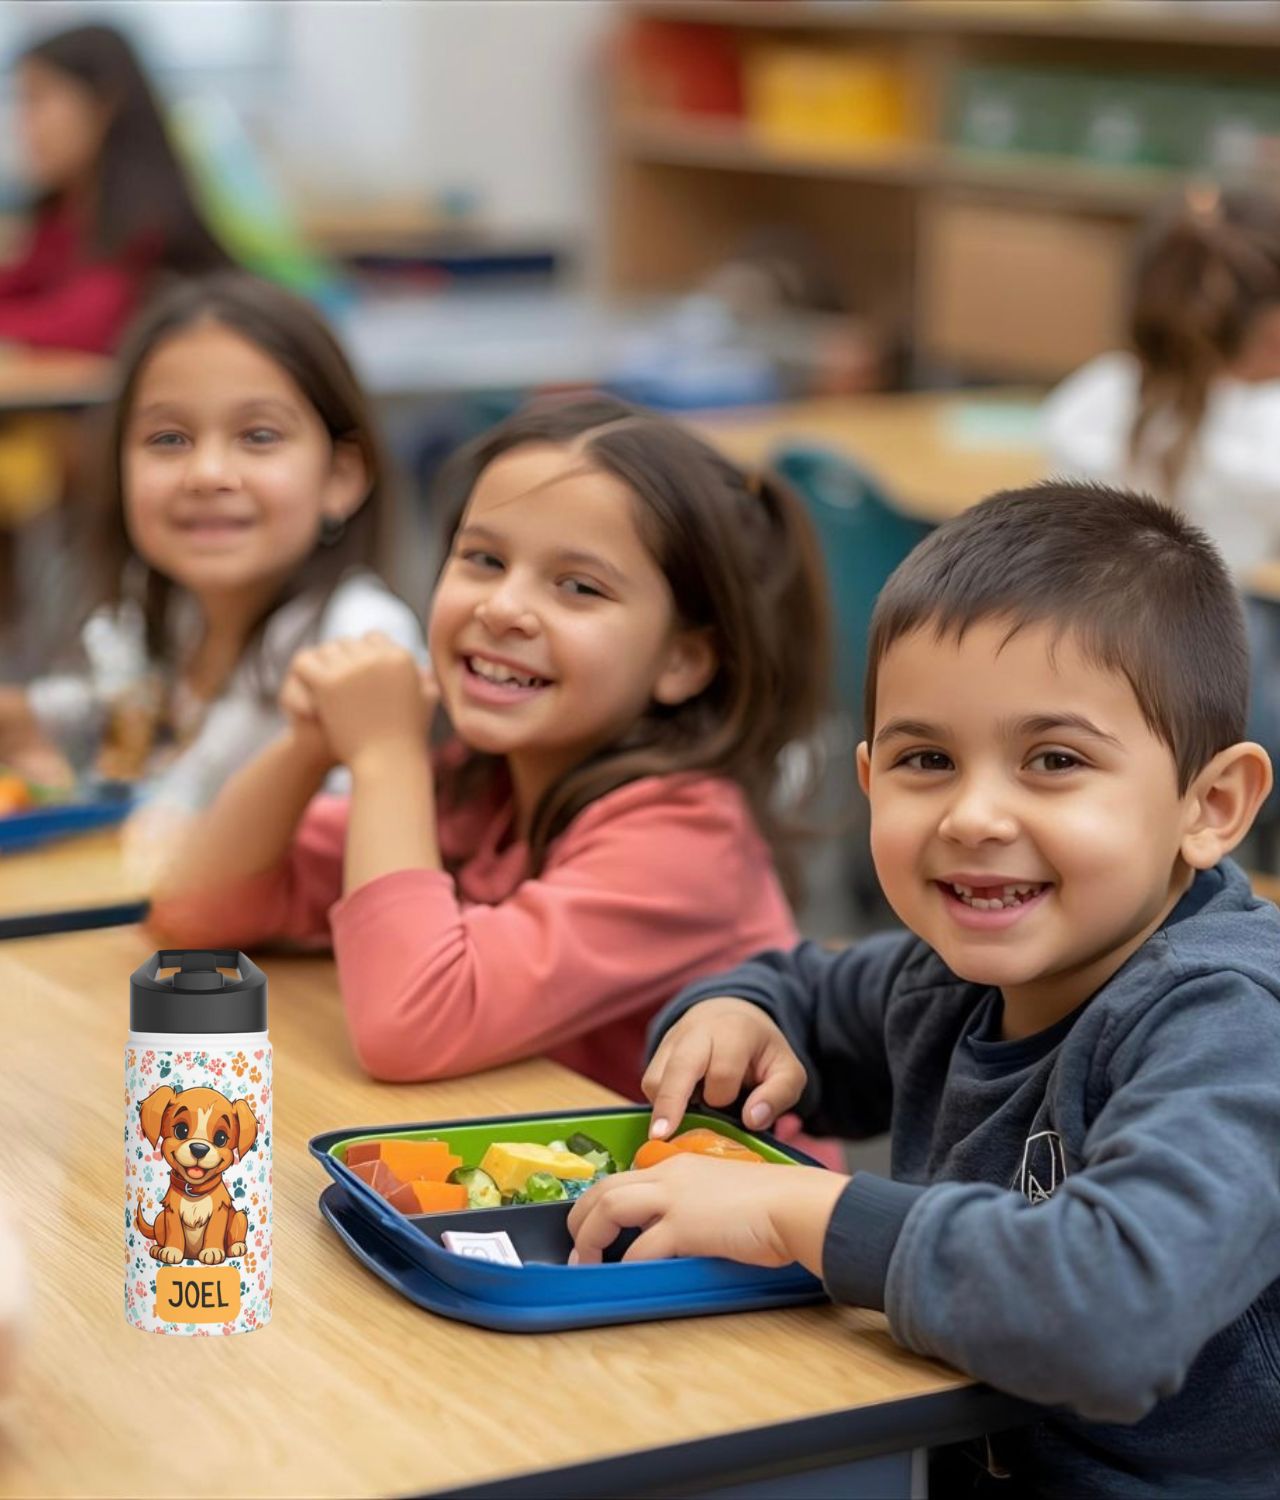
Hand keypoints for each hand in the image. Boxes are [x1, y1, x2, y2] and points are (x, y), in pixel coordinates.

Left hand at [285, 634, 437, 769]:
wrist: (388, 764)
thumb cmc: (407, 740)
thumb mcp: (425, 704)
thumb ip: (426, 682)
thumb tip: (426, 669)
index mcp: (401, 657)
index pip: (374, 639)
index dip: (365, 655)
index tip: (359, 676)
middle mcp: (377, 656)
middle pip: (349, 643)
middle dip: (343, 661)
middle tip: (336, 683)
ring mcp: (352, 668)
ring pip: (328, 650)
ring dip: (325, 666)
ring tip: (323, 687)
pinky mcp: (328, 682)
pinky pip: (306, 663)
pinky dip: (305, 674)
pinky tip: (312, 693)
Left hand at [567, 1154, 847, 1273]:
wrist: (793, 1204)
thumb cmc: (771, 1204)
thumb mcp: (722, 1194)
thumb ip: (695, 1205)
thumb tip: (680, 1234)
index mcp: (679, 1165)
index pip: (625, 1178)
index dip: (602, 1203)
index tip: (597, 1227)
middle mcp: (669, 1175)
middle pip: (606, 1189)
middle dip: (582, 1219)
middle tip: (578, 1247)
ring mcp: (674, 1198)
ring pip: (610, 1208)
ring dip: (591, 1237)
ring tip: (586, 1262)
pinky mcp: (683, 1225)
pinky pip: (640, 1248)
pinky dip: (628, 1264)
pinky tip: (626, 1275)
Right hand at [642, 997, 807, 1139]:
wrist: (732, 1016)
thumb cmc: (761, 1052)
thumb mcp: (787, 1070)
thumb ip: (779, 1095)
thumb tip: (752, 1120)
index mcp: (733, 1030)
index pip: (722, 1072)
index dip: (726, 1096)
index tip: (734, 1107)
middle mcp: (696, 1031)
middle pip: (678, 1069)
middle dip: (670, 1104)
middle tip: (662, 1137)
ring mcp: (672, 1040)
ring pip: (655, 1079)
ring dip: (666, 1107)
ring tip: (682, 1126)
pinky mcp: (657, 1053)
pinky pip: (650, 1084)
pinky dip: (660, 1104)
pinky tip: (680, 1113)